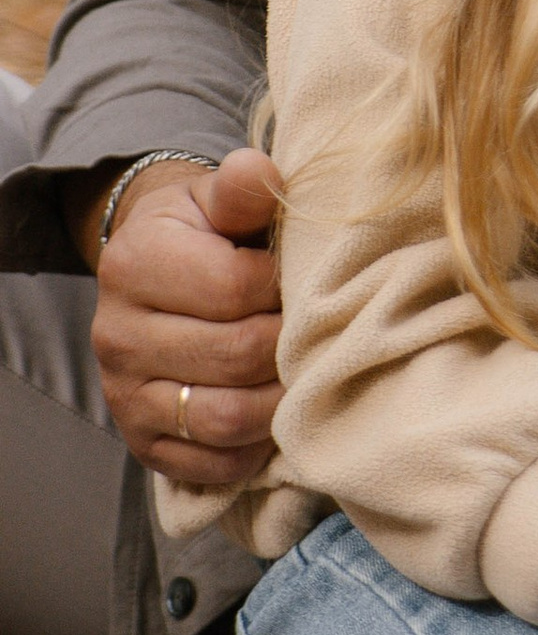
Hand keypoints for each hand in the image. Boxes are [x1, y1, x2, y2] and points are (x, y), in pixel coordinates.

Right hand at [87, 149, 282, 491]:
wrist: (157, 272)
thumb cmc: (208, 233)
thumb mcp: (219, 198)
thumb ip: (243, 188)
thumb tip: (258, 171)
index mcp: (135, 263)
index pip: (238, 289)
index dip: (289, 288)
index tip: (309, 279)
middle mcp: (117, 334)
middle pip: (238, 356)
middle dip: (293, 345)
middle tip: (323, 332)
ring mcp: (125, 394)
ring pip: (226, 418)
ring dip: (282, 402)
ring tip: (307, 374)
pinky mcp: (142, 442)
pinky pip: (214, 464)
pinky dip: (257, 449)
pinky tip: (277, 414)